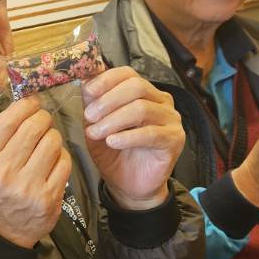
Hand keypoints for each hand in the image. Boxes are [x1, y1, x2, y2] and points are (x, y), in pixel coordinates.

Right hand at [0, 94, 71, 247]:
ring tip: (47, 143)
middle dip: (42, 118)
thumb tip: (27, 103)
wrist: (1, 231)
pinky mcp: (49, 197)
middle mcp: (4, 173)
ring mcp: (28, 187)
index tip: (32, 103)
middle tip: (42, 121)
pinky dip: (61, 156)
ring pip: (53, 142)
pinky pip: (64, 162)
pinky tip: (53, 160)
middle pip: (34, 127)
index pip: (8, 121)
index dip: (25, 105)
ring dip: (53, 137)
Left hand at [82, 67, 183, 208]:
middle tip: (89, 116)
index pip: (128, 73)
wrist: (128, 185)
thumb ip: (93, 102)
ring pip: (142, 108)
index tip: (88, 91)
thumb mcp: (96, 124)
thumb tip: (84, 79)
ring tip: (95, 133)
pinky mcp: (174, 140)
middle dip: (108, 100)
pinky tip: (112, 142)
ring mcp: (170, 119)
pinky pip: (151, 133)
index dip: (106, 79)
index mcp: (143, 92)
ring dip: (113, 120)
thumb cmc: (114, 153)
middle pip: (136, 86)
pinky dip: (128, 136)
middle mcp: (160, 101)